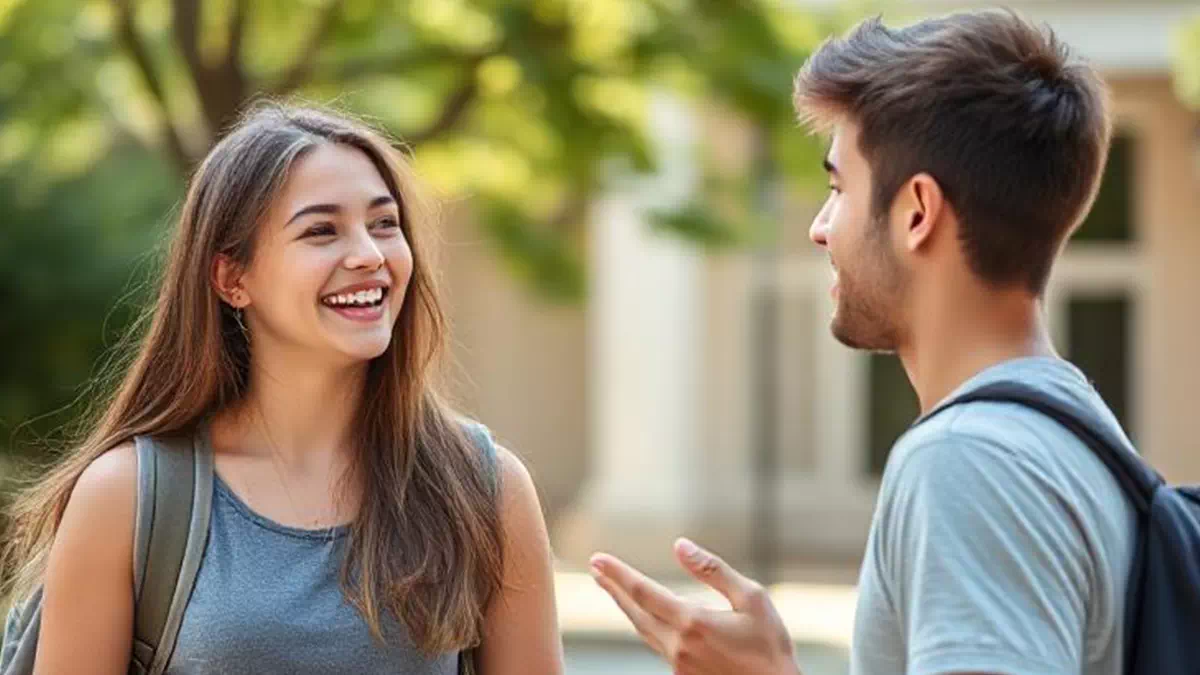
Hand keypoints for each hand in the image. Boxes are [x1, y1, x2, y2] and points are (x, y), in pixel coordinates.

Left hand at [590, 538, 800, 674]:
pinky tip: (644, 616)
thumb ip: (713, 571)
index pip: (643, 592)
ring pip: (642, 630)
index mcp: (693, 622)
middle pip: (634, 611)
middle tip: (595, 569)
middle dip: (613, 588)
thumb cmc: (769, 646)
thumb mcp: (752, 599)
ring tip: (612, 588)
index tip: (598, 559)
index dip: (618, 573)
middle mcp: (678, 645)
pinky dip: (644, 624)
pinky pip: (656, 644)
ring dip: (625, 606)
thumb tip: (680, 546)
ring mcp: (678, 663)